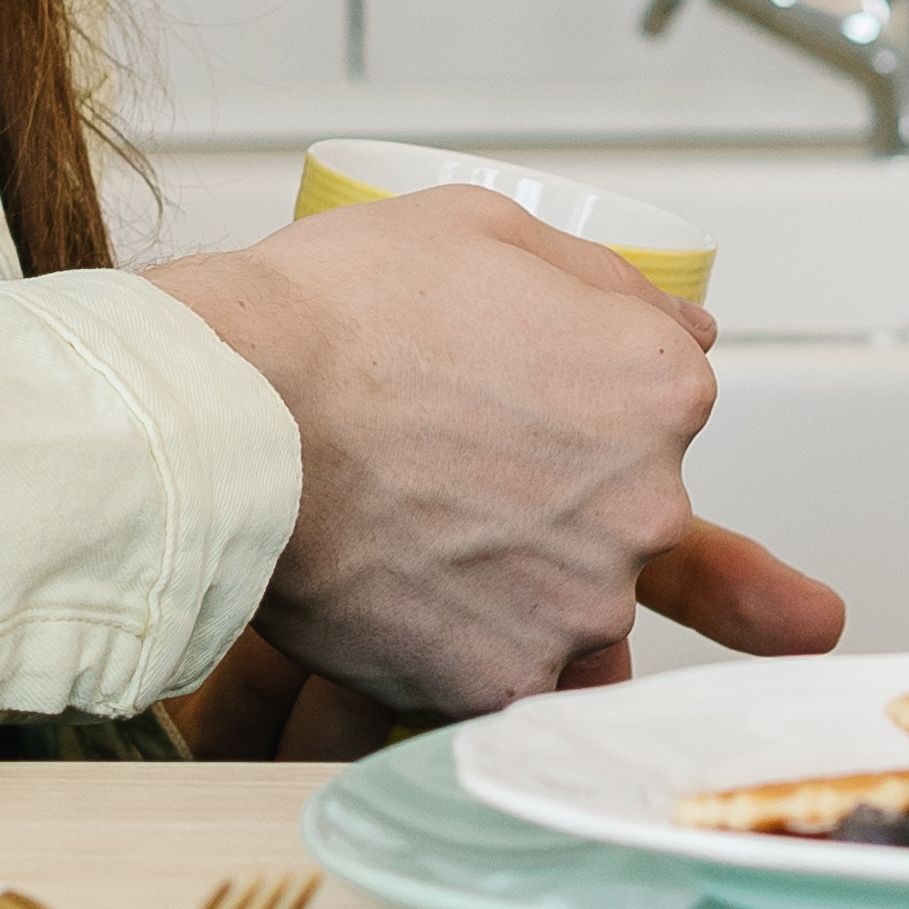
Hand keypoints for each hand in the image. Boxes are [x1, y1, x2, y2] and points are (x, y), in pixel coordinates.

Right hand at [136, 189, 840, 721]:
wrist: (227, 414)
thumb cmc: (335, 316)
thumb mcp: (490, 228)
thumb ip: (609, 284)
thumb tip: (681, 327)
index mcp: (658, 389)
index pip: (658, 406)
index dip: (571, 396)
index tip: (503, 396)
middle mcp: (648, 503)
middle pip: (622, 509)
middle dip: (550, 491)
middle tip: (444, 460)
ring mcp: (581, 602)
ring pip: (565, 597)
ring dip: (508, 573)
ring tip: (411, 522)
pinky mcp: (505, 681)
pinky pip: (499, 669)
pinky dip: (455, 641)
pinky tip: (396, 586)